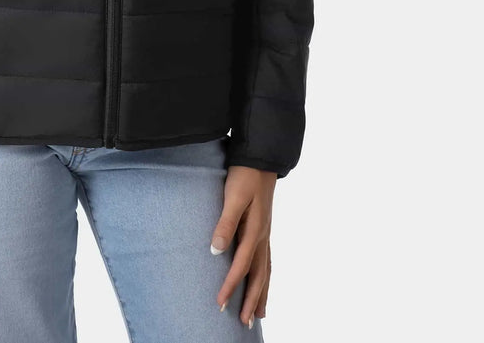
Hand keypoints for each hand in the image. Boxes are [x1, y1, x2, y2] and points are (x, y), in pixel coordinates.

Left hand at [211, 166, 275, 328]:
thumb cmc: (244, 176)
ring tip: (257, 315)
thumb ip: (225, 223)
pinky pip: (267, 261)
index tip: (220, 304)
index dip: (231, 285)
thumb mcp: (233, 196)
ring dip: (261, 293)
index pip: (241, 265)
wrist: (260, 160)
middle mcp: (263, 236)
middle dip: (251, 300)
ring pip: (266, 271)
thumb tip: (215, 250)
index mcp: (255, 230)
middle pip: (259, 275)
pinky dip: (266, 277)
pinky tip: (263, 283)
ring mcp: (266, 234)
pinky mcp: (264, 230)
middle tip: (243, 323)